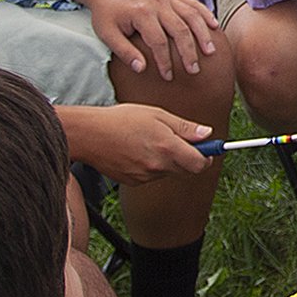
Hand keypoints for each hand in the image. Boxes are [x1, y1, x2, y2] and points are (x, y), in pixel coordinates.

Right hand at [60, 103, 216, 184]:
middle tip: (177, 140)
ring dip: (168, 160)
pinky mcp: (133, 182)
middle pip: (186, 170)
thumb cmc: (121, 119)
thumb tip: (207, 134)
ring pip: (168, 172)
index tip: (207, 148)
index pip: (200, 164)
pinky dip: (151, 165)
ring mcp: (145, 176)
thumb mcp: (157, 115)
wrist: (89, 135)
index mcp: (167, 148)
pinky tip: (137, 150)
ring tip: (149, 140)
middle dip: (188, 157)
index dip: (207, 156)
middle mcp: (158, 166)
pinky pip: (151, 175)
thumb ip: (184, 128)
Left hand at [74, 0, 219, 78]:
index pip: (158, 41)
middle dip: (189, 52)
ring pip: (191, 16)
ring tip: (210, 52)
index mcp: (141, 13)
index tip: (168, 77)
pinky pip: (193, 4)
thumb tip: (142, 69)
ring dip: (202, 34)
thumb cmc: (107, 15)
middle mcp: (157, 3)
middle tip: (194, 70)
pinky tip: (214, 27)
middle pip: (180, 29)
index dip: (165, 61)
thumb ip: (124, 52)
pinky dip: (205, 14)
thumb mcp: (107, 35)